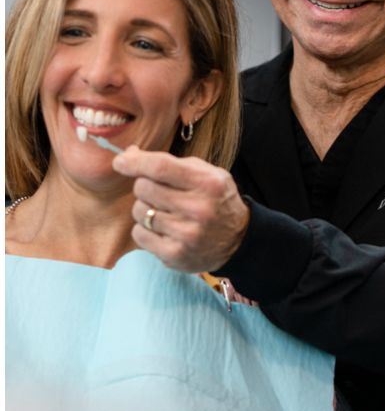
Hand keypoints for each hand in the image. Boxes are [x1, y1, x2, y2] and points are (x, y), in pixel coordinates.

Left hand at [112, 146, 249, 272]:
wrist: (238, 240)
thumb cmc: (215, 199)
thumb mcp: (205, 173)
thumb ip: (170, 162)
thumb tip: (128, 154)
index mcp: (207, 183)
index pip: (161, 167)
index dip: (135, 162)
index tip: (120, 162)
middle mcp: (198, 209)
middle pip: (144, 188)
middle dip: (144, 185)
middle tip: (158, 191)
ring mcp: (186, 235)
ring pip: (139, 211)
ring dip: (144, 208)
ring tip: (163, 210)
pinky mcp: (175, 255)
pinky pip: (139, 234)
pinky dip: (145, 229)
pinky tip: (161, 228)